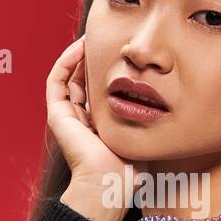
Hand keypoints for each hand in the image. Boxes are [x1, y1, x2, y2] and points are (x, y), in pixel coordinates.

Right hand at [45, 37, 146, 220]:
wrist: (108, 183)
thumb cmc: (129, 168)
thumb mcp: (141, 135)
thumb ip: (146, 118)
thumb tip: (165, 101)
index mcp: (97, 125)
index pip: (98, 89)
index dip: (106, 68)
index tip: (122, 52)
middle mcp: (79, 119)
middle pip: (82, 79)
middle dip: (93, 58)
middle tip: (108, 39)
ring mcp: (66, 116)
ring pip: (68, 76)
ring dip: (78, 54)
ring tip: (94, 37)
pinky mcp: (57, 115)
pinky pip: (56, 80)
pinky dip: (66, 61)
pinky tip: (82, 47)